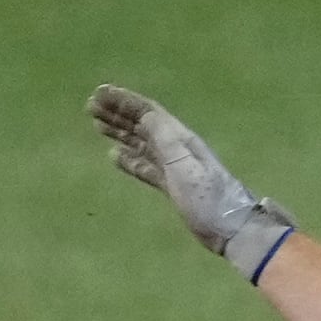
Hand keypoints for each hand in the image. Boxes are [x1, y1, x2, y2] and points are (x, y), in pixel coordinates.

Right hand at [89, 84, 296, 281]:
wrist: (230, 228)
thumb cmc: (208, 196)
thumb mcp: (183, 162)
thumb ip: (163, 136)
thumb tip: (143, 114)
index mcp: (179, 138)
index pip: (148, 112)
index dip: (124, 101)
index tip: (99, 92)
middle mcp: (176, 147)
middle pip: (142, 124)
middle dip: (117, 113)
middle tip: (90, 106)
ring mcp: (174, 167)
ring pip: (142, 143)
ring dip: (120, 132)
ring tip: (97, 125)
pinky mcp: (172, 186)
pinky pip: (146, 167)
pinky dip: (129, 160)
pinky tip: (114, 156)